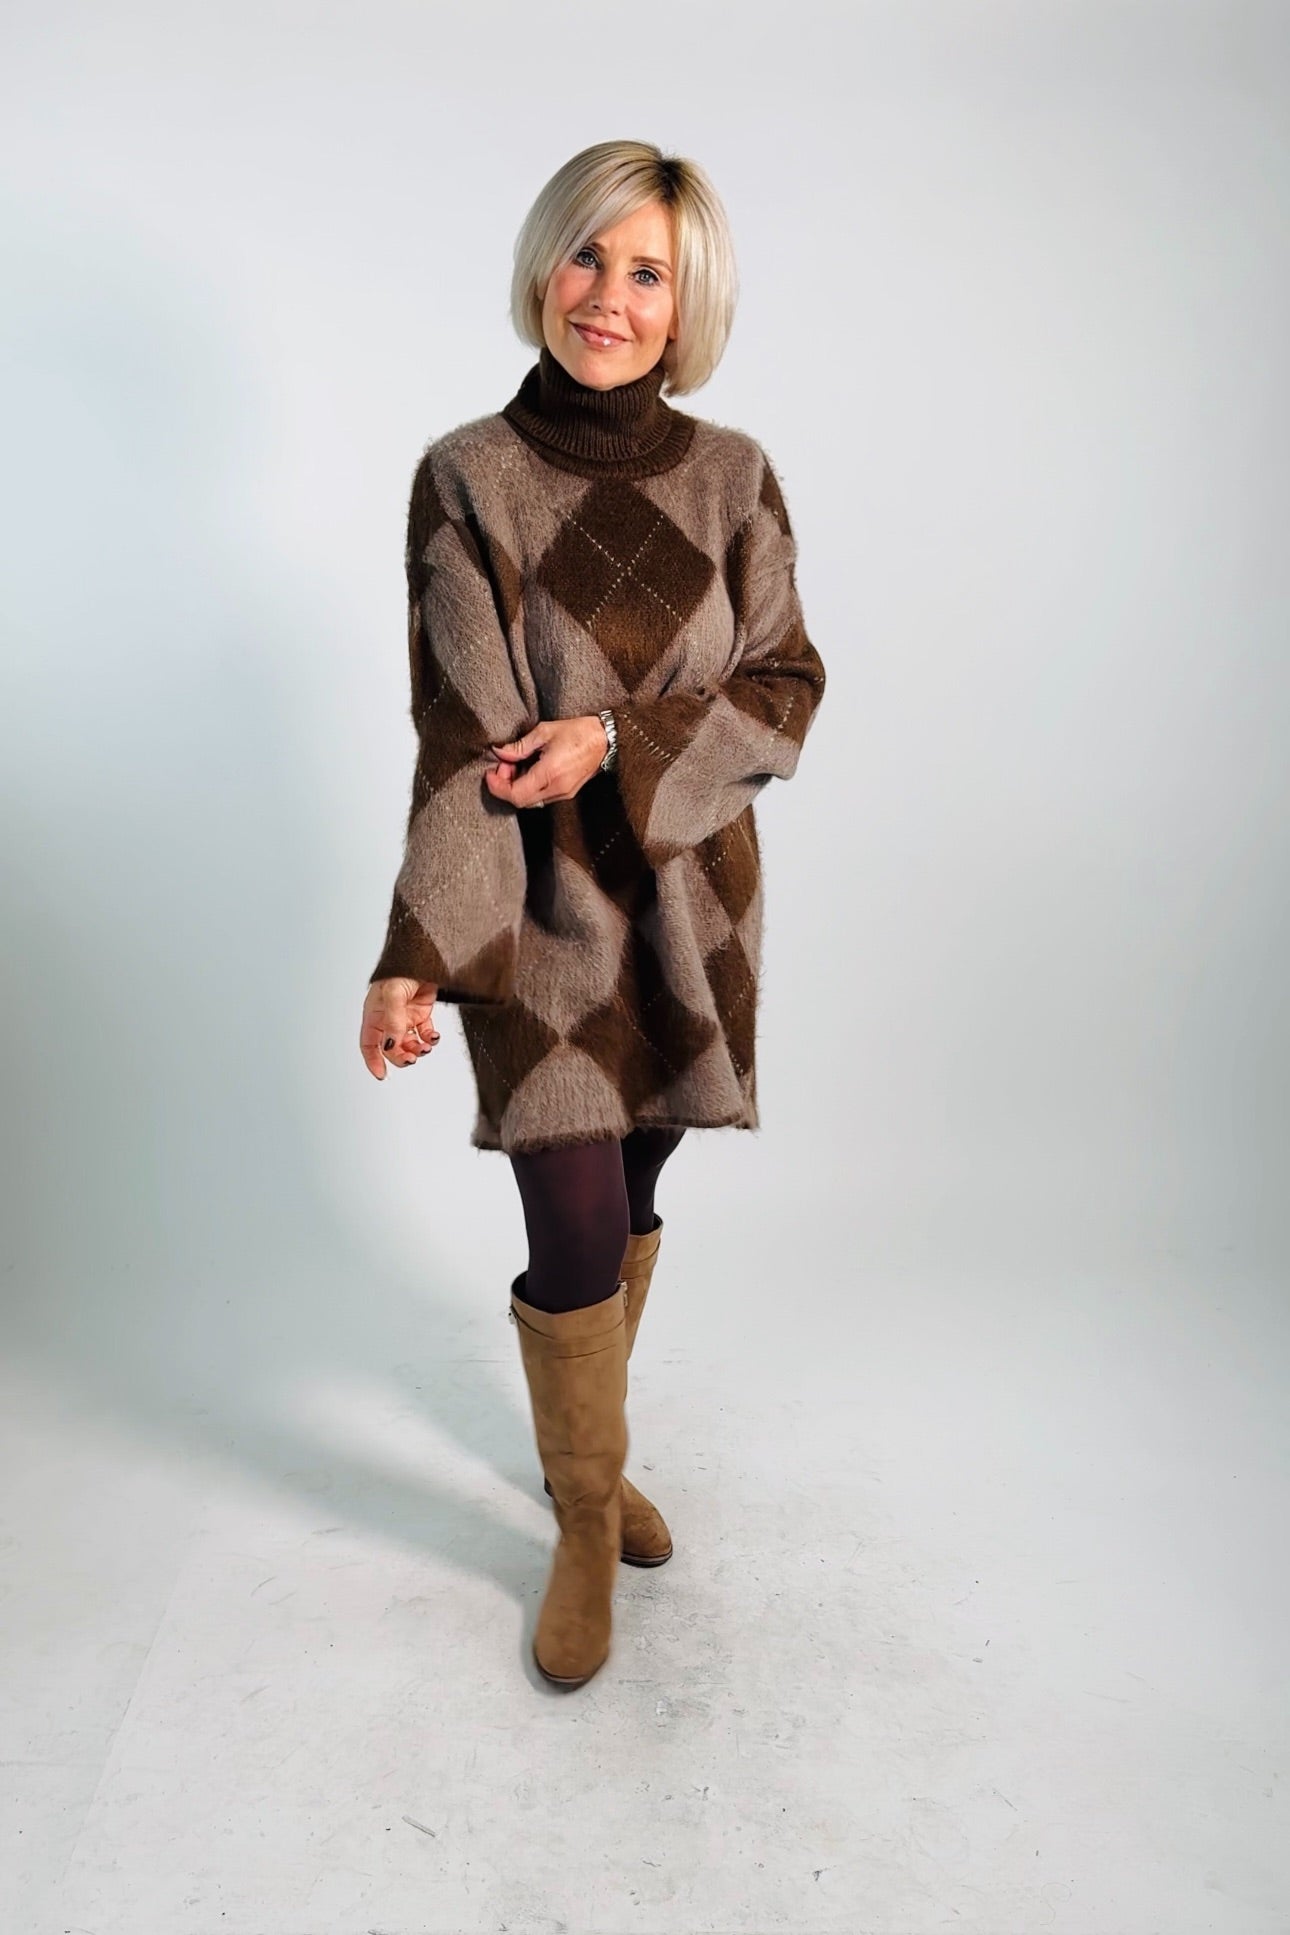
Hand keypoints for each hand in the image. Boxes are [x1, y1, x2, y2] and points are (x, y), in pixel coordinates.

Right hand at [360, 977, 440, 1079]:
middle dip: (400, 1056)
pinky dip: (430, 1039)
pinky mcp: (421, 1013)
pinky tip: (434, 1038)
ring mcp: (405, 1016)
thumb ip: (392, 1021)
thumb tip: (391, 1045)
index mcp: (374, 1014)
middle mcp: (388, 1018)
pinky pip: (424, 1033)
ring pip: (409, 1043)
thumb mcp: (393, 994)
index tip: (381, 1074)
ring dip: (417, 1049)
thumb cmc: (402, 967)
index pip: (368, 1043)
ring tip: (426, 1047)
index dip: (373, 1060)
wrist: (426, 955)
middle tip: (411, 1059)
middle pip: (391, 1047)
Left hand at [485, 716, 609, 808]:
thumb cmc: (578, 732)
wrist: (605, 740)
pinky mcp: (567, 793)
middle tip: (504, 765)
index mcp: (549, 772)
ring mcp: (563, 793)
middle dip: (506, 785)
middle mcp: (556, 788)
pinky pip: (541, 797)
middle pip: (520, 801)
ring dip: (517, 787)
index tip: (490, 774)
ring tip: (516, 766)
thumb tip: (499, 752)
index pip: (515, 794)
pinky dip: (529, 787)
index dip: (498, 787)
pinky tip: (529, 770)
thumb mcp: (544, 731)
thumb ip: (519, 746)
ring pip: (530, 801)